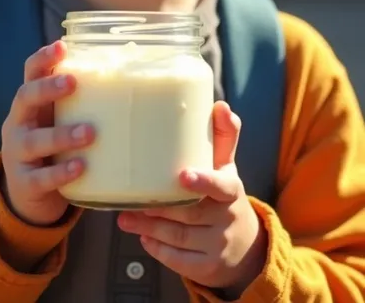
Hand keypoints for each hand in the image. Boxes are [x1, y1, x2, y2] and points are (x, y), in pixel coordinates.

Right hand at [1, 40, 94, 225]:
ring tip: (90, 132)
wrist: (27, 193)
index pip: (30, 73)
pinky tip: (80, 167)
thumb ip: (79, 101)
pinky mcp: (24, 183)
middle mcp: (19, 123)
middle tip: (72, 83)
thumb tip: (125, 72)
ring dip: (61, 135)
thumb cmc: (52, 145)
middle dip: (47, 88)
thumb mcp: (58, 119)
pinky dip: (60, 172)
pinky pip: (40, 177)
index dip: (43, 59)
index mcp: (30, 103)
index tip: (62, 47)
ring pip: (34, 140)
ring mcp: (17, 153)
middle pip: (25, 98)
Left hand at [117, 102, 266, 296]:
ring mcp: (217, 245)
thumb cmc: (225, 196)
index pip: (221, 186)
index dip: (203, 181)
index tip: (182, 175)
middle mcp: (226, 219)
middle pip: (189, 214)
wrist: (246, 249)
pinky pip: (178, 260)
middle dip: (159, 209)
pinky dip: (158, 250)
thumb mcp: (228, 168)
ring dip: (150, 228)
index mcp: (231, 191)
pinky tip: (142, 238)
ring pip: (179, 237)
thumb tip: (220, 105)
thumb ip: (224, 137)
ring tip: (125, 218)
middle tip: (132, 201)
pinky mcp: (207, 267)